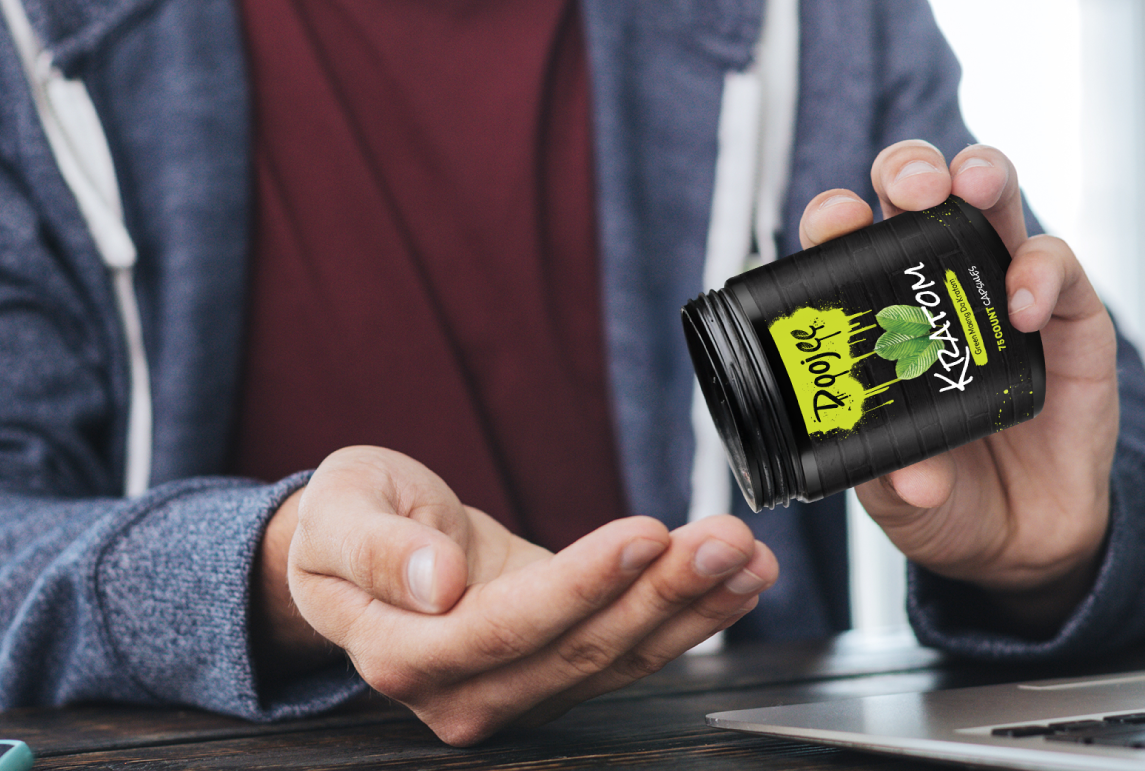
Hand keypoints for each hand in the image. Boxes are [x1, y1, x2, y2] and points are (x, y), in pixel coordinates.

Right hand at [255, 446, 776, 744]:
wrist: (362, 543)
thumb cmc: (344, 520)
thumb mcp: (341, 511)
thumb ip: (379, 550)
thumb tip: (435, 583)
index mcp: (406, 650)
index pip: (508, 628)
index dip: (581, 586)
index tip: (642, 537)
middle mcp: (464, 688)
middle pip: (580, 648)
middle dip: (662, 593)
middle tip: (726, 539)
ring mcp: (513, 685)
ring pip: (616, 656)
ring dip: (691, 607)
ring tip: (748, 556)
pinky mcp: (551, 663)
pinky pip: (623, 646)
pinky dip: (682, 614)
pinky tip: (731, 582)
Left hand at [800, 140, 1116, 635]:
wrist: (1019, 533)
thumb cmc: (941, 489)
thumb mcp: (893, 491)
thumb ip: (893, 473)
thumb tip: (910, 476)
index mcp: (872, 307)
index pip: (843, 241)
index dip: (834, 218)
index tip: (834, 223)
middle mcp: (929, 282)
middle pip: (913, 193)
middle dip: (909, 170)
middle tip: (911, 189)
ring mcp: (996, 287)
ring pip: (989, 198)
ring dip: (978, 176)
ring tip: (969, 189)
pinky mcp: (1062, 313)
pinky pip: (1055, 265)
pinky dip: (1040, 271)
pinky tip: (1022, 305)